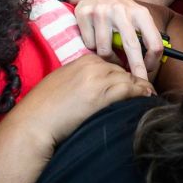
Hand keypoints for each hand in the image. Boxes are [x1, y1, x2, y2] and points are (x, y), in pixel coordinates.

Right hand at [0, 54, 152, 154]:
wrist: (33, 122)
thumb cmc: (43, 108)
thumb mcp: (63, 82)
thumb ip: (81, 78)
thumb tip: (96, 86)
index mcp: (83, 60)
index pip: (112, 64)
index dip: (123, 76)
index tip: (130, 84)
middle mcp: (92, 66)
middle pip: (122, 71)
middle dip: (134, 81)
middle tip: (145, 91)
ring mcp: (97, 79)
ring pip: (128, 79)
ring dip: (141, 88)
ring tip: (150, 96)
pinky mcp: (100, 96)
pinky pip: (128, 90)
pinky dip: (140, 94)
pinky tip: (147, 99)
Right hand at [64, 0, 164, 81]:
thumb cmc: (120, 8)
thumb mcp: (137, 15)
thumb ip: (145, 34)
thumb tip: (155, 62)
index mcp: (140, 13)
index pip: (154, 41)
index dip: (153, 60)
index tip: (149, 70)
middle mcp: (121, 11)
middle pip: (131, 47)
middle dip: (136, 69)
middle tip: (138, 83)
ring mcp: (102, 12)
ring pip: (105, 50)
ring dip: (108, 59)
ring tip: (108, 54)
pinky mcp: (84, 15)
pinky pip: (89, 44)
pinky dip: (92, 47)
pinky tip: (94, 38)